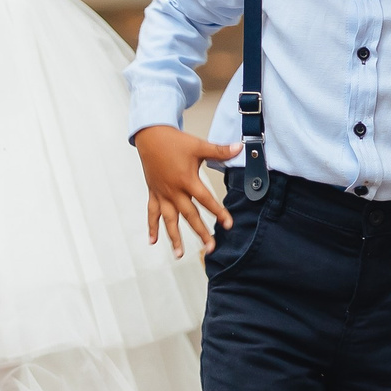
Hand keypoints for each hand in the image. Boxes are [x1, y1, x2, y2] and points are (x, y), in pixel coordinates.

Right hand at [134, 124, 238, 257]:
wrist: (150, 136)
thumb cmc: (174, 141)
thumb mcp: (199, 146)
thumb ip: (220, 151)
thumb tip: (240, 147)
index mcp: (187, 180)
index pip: (206, 200)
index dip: (218, 212)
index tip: (228, 225)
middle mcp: (174, 191)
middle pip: (189, 216)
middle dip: (200, 232)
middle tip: (209, 248)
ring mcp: (162, 194)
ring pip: (169, 220)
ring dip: (174, 237)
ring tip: (179, 254)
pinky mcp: (153, 193)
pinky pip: (152, 213)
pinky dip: (151, 227)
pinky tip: (152, 241)